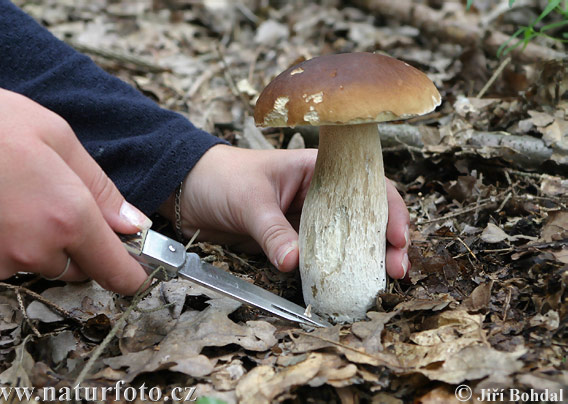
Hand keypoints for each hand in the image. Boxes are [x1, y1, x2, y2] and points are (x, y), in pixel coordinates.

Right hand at [0, 81, 151, 293]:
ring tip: (24, 194)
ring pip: (44, 263)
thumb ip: (100, 187)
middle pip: (81, 267)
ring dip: (46, 242)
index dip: (132, 274)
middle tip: (66, 202)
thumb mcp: (55, 136)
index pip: (115, 270)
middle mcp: (36, 247)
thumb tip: (132, 223)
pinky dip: (14, 241)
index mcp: (68, 216)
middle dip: (84, 244)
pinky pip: (9, 260)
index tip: (139, 272)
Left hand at [160, 145, 410, 277]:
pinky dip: (332, 270)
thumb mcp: (250, 201)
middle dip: (385, 241)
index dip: (388, 209)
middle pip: (363, 216)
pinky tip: (343, 285)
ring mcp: (306, 219)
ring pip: (344, 239)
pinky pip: (319, 256)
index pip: (365, 184)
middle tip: (397, 268)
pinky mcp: (291, 240)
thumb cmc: (220, 177)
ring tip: (379, 281)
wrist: (186, 190)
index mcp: (317, 168)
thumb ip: (273, 231)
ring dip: (363, 259)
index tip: (396, 237)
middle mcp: (318, 193)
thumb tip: (295, 262)